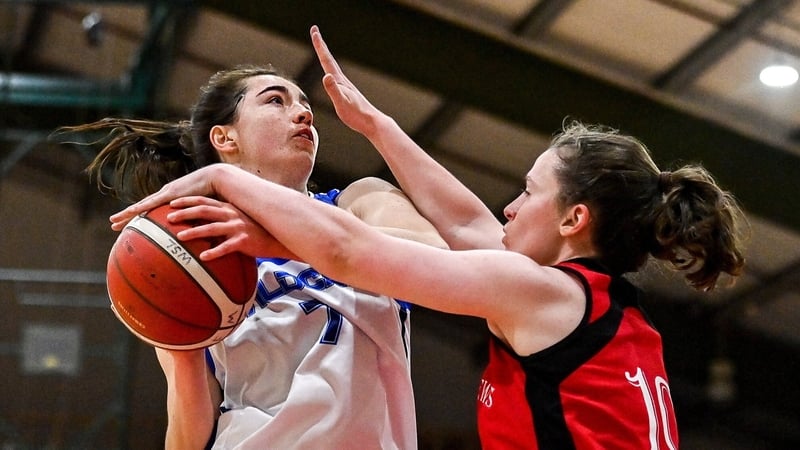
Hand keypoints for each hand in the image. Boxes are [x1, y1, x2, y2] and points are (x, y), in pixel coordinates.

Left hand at [110, 164, 228, 230]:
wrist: (217, 179)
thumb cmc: (215, 195)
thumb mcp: (204, 211)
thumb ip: (200, 220)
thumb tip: (204, 235)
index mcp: (173, 200)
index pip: (153, 210)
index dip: (142, 217)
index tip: (131, 225)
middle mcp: (166, 195)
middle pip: (143, 208)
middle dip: (128, 216)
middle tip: (114, 224)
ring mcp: (165, 193)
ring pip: (141, 206)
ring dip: (126, 214)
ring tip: (113, 222)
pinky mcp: (168, 194)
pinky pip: (149, 204)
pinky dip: (137, 209)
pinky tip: (127, 214)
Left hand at [166, 196, 297, 260]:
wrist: (276, 238)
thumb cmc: (254, 230)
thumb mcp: (237, 219)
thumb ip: (221, 219)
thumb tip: (200, 224)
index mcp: (228, 208)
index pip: (204, 201)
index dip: (187, 201)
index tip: (171, 204)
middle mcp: (231, 214)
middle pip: (204, 211)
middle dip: (185, 213)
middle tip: (169, 218)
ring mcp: (237, 227)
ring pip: (212, 228)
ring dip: (195, 232)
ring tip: (180, 237)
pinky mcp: (244, 241)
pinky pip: (226, 247)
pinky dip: (214, 251)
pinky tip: (203, 257)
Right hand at [310, 25, 382, 135]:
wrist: (372, 122)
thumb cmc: (357, 115)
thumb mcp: (341, 103)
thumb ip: (333, 90)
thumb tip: (326, 76)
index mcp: (339, 81)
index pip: (326, 59)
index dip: (319, 45)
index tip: (314, 31)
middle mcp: (342, 81)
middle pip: (328, 59)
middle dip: (320, 46)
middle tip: (315, 32)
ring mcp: (345, 87)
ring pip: (332, 68)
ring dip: (325, 57)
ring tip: (321, 50)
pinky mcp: (347, 94)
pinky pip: (335, 78)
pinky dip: (330, 71)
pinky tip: (331, 76)